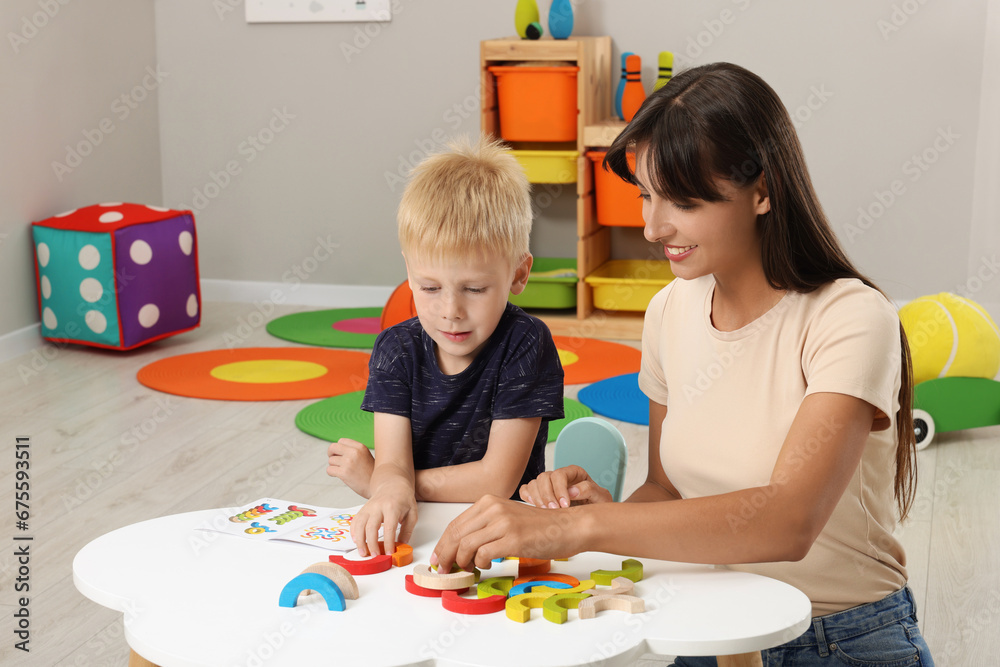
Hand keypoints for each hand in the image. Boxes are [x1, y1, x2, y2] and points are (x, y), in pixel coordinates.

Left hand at [327, 438, 374, 497]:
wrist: (378, 487)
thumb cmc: (370, 473)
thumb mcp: (365, 456)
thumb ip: (353, 451)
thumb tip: (334, 449)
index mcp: (360, 447)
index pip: (341, 441)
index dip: (338, 448)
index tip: (340, 455)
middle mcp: (354, 452)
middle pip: (332, 447)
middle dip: (330, 454)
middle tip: (334, 461)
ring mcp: (349, 462)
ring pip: (330, 460)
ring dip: (333, 466)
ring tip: (342, 471)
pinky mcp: (344, 473)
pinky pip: (329, 470)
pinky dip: (331, 473)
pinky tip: (338, 476)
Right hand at [350, 482, 416, 557]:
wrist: (392, 484)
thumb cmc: (403, 499)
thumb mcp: (412, 513)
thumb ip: (407, 530)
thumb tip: (402, 545)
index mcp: (392, 507)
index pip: (389, 528)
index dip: (388, 542)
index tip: (389, 553)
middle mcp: (377, 507)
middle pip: (371, 527)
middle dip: (372, 544)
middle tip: (375, 556)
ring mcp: (368, 507)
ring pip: (359, 525)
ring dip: (360, 541)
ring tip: (363, 553)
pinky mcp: (362, 509)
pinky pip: (355, 522)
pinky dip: (353, 533)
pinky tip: (357, 542)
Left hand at [431, 495, 581, 571]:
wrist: (568, 526)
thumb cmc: (539, 526)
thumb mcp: (507, 517)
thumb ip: (486, 526)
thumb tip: (461, 548)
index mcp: (488, 501)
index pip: (455, 524)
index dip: (443, 544)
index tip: (438, 558)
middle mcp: (493, 508)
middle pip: (456, 535)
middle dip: (445, 555)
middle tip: (443, 570)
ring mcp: (503, 522)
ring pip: (466, 546)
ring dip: (462, 562)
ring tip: (468, 569)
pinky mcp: (513, 538)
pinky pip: (484, 555)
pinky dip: (480, 564)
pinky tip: (487, 566)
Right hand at [519, 465, 612, 507]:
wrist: (594, 515)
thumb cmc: (598, 504)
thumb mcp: (601, 496)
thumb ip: (588, 489)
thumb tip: (571, 491)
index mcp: (574, 472)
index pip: (559, 474)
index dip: (559, 489)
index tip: (564, 505)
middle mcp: (559, 477)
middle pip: (544, 477)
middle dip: (547, 495)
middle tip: (554, 511)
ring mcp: (548, 484)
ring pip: (533, 483)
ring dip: (537, 498)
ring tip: (546, 512)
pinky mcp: (540, 494)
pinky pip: (526, 490)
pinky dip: (527, 497)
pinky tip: (536, 507)